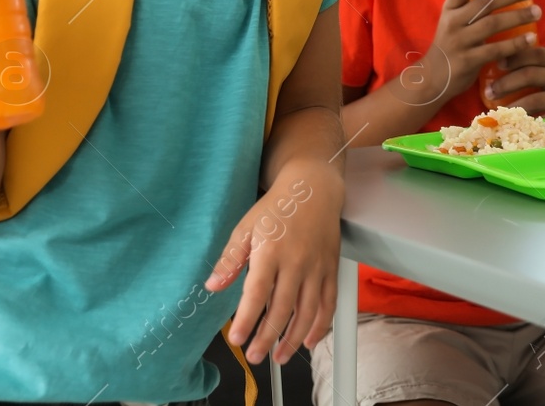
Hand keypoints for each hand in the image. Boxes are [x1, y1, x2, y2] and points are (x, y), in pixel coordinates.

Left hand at [209, 163, 342, 364]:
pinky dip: (322, 325)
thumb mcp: (246, 227)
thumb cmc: (278, 207)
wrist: (314, 188)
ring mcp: (317, 267)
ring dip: (294, 339)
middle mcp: (297, 263)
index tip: (237, 339)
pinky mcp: (331, 268)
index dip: (247, 319)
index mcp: (272, 252)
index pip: (258, 294)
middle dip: (267, 337)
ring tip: (279, 357)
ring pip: (307, 312)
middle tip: (255, 356)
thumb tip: (213, 286)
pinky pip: (329, 303)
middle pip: (282, 309)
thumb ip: (230, 259)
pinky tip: (311, 340)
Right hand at [407, 0, 541, 106]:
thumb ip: (472, 8)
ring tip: (538, 12)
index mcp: (450, 8)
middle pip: (485, 2)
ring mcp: (459, 41)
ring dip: (518, 16)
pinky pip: (495, 50)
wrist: (432, 79)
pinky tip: (531, 39)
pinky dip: (514, 44)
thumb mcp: (455, 22)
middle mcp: (453, 22)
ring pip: (492, 24)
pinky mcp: (467, 61)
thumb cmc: (451, 46)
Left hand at [486, 45, 544, 117]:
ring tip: (498, 108)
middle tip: (488, 90)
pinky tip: (517, 121)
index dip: (515, 57)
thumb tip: (506, 58)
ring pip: (536, 100)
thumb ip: (542, 61)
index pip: (536, 54)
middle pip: (531, 75)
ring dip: (514, 104)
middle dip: (506, 83)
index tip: (497, 63)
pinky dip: (530, 120)